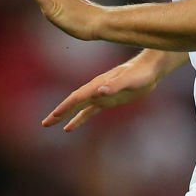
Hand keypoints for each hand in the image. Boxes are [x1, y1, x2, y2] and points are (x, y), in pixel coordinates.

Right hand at [43, 57, 161, 130]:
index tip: (54, 116)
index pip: (78, 97)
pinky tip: (71, 127)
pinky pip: (89, 111)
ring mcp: (101, 95)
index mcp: (98, 85)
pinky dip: (79, 118)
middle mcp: (96, 89)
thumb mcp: (130, 80)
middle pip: (74, 102)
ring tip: (51, 124)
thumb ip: (115, 84)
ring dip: (66, 116)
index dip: (66, 106)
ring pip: (79, 107)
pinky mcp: (108, 100)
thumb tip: (99, 90)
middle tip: (45, 123)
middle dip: (60, 112)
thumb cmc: (141, 73)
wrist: (151, 68)